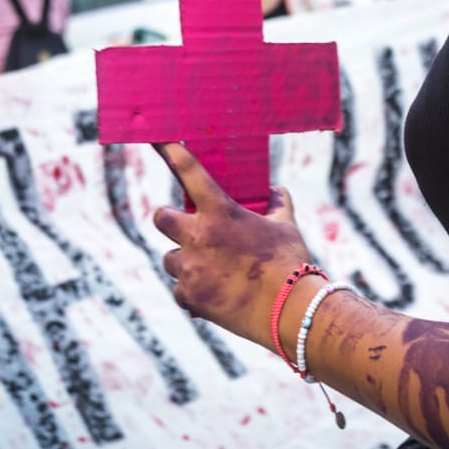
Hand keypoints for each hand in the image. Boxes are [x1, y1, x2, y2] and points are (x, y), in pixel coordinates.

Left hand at [152, 143, 315, 346]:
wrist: (291, 309)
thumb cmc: (291, 263)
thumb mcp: (287, 227)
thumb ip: (277, 204)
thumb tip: (275, 191)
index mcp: (220, 212)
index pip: (188, 172)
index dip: (170, 152)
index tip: (156, 139)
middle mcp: (198, 236)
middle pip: (161, 218)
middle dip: (170, 220)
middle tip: (187, 228)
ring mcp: (191, 268)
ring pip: (170, 259)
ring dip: (184, 261)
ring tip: (211, 270)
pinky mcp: (189, 297)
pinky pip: (180, 290)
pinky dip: (192, 292)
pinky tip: (214, 295)